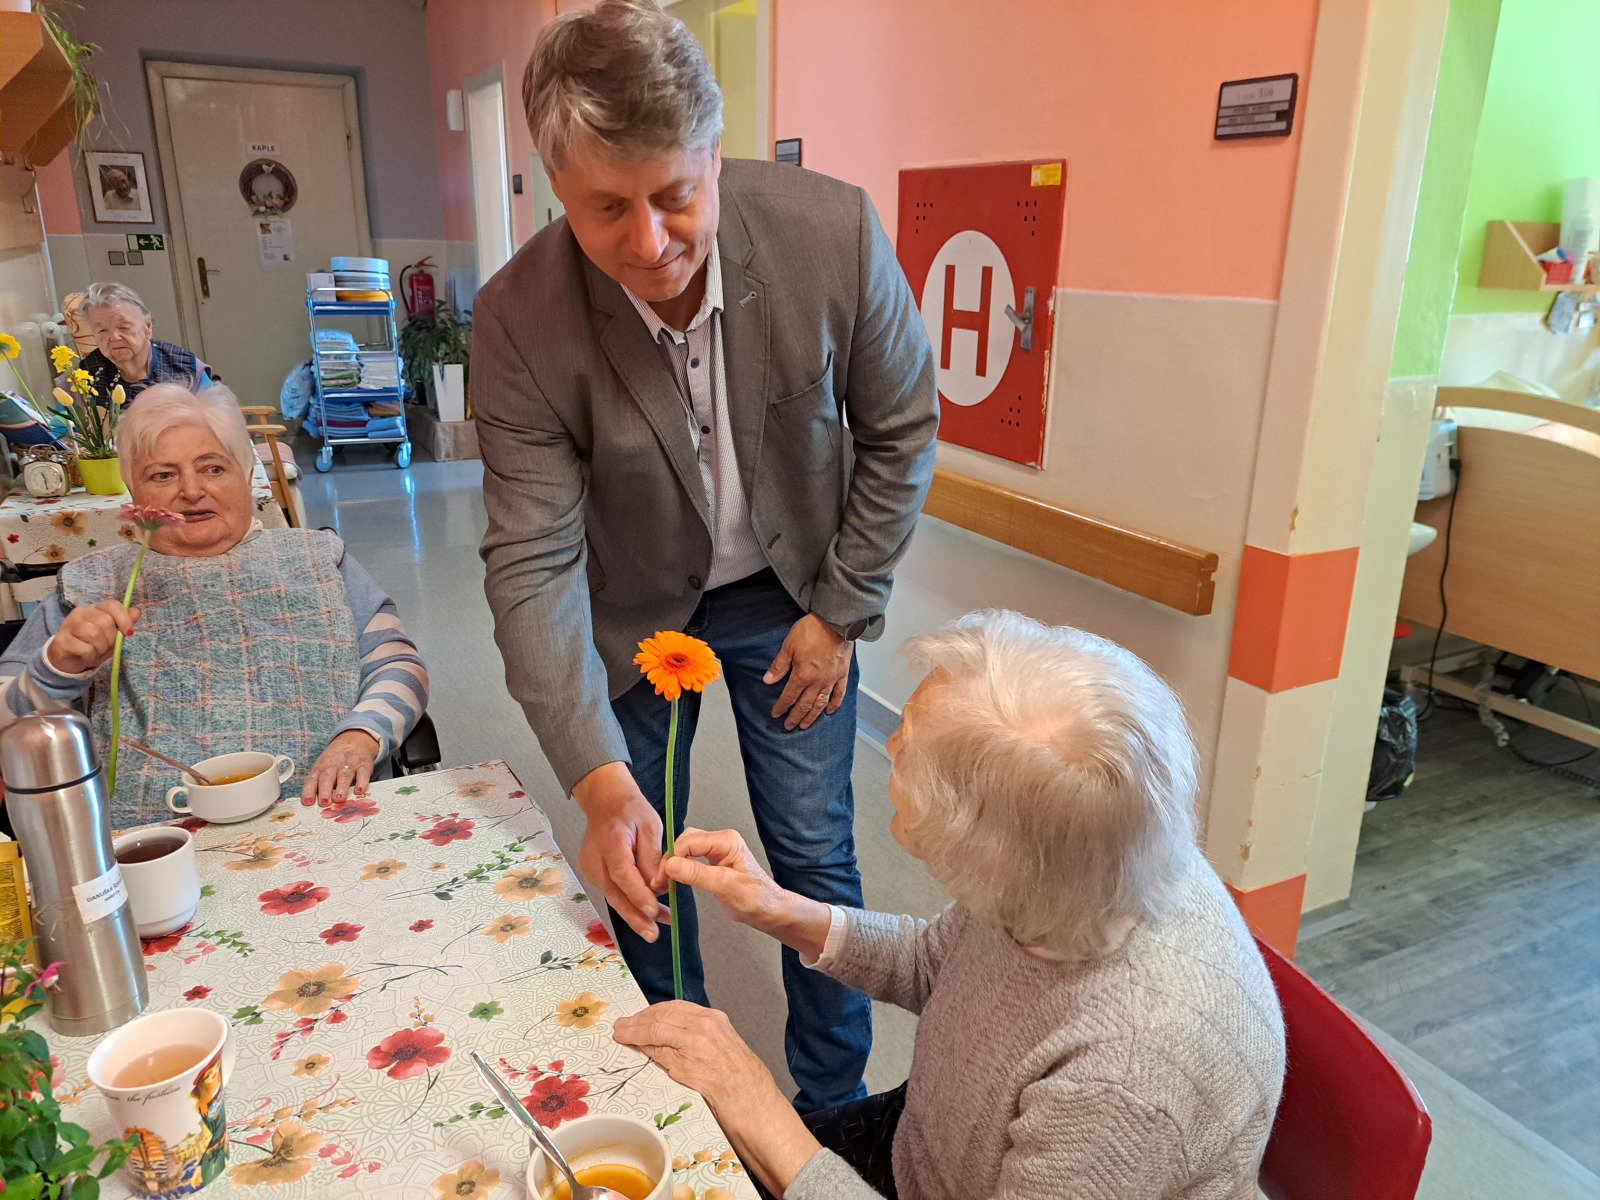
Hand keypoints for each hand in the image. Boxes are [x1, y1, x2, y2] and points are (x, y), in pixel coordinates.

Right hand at [47, 601, 138, 675]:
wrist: (69, 661)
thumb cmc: (93, 646)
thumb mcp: (113, 636)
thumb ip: (124, 624)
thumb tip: (136, 612)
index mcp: (94, 610)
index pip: (111, 605)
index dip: (123, 618)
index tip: (128, 633)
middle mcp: (80, 614)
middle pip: (105, 621)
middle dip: (111, 639)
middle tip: (105, 647)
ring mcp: (68, 625)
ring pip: (94, 634)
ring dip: (100, 648)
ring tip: (96, 652)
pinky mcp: (61, 640)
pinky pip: (85, 649)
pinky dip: (90, 657)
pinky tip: (87, 657)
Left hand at [302, 730, 379, 806]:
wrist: (354, 741)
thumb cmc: (334, 762)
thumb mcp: (322, 769)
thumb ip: (318, 786)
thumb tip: (313, 806)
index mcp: (320, 769)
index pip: (312, 780)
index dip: (309, 791)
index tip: (308, 802)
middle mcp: (333, 766)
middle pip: (327, 778)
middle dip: (325, 790)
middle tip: (324, 803)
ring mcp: (349, 765)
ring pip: (344, 776)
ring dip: (341, 788)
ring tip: (339, 800)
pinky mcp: (364, 765)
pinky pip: (363, 773)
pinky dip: (362, 782)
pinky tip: (360, 791)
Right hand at [574, 762, 662, 940]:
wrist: (606, 801)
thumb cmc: (630, 810)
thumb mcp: (650, 826)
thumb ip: (652, 857)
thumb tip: (658, 886)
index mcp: (611, 841)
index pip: (623, 874)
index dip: (638, 895)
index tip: (653, 911)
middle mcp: (595, 858)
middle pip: (614, 893)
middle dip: (635, 916)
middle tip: (652, 934)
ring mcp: (590, 867)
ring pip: (612, 896)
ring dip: (633, 913)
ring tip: (654, 928)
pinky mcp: (592, 872)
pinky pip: (610, 892)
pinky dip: (626, 904)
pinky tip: (642, 914)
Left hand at [614, 1002, 822, 1193]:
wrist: (751, 1098)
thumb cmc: (738, 1076)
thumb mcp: (718, 1045)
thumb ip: (693, 1037)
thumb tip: (665, 1036)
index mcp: (712, 1018)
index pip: (675, 1007)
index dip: (652, 1012)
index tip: (638, 1017)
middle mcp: (704, 1025)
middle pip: (662, 1015)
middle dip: (639, 1020)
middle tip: (622, 1025)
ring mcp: (695, 1042)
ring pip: (657, 1029)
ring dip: (635, 1032)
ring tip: (621, 1034)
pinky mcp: (688, 1062)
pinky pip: (660, 1051)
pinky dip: (645, 1048)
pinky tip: (635, 1048)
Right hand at [650, 827, 831, 958]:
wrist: (769, 911)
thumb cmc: (755, 899)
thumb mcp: (724, 886)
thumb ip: (697, 874)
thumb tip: (671, 864)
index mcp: (726, 841)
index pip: (688, 841)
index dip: (671, 858)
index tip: (660, 877)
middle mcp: (722, 841)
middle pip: (685, 842)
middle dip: (670, 860)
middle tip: (660, 881)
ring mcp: (718, 851)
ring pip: (686, 850)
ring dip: (674, 864)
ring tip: (664, 882)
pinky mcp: (714, 862)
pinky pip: (691, 859)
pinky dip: (680, 869)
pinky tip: (675, 880)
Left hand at [764, 614, 851, 730]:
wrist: (835, 621)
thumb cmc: (812, 630)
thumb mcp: (789, 646)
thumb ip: (779, 665)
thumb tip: (768, 680)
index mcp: (803, 675)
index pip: (789, 696)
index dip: (782, 707)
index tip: (776, 714)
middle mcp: (818, 682)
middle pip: (804, 705)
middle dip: (795, 717)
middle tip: (789, 726)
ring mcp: (831, 679)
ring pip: (820, 704)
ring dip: (812, 716)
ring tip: (805, 725)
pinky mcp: (842, 674)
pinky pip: (839, 694)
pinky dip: (834, 704)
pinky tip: (829, 711)